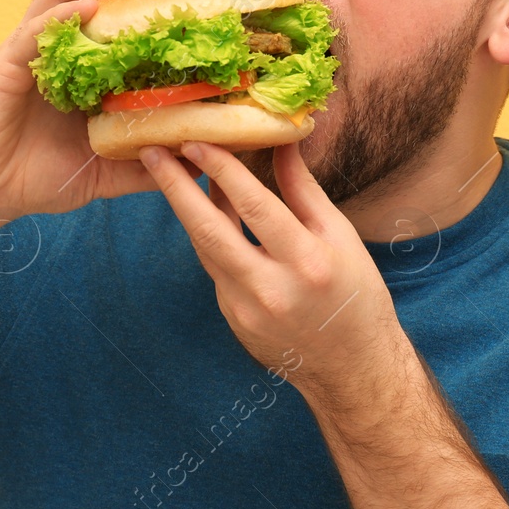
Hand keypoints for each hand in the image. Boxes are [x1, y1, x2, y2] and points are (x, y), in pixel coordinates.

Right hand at [0, 0, 174, 231]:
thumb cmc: (36, 179)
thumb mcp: (104, 174)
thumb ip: (145, 168)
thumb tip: (196, 167)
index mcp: (81, 72)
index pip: (116, 23)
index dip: (148, 5)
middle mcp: (57, 55)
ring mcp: (30, 56)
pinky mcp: (6, 67)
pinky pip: (32, 31)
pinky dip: (60, 15)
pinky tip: (86, 7)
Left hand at [138, 140, 408, 402]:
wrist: (352, 368)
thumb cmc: (356, 295)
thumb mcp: (340, 236)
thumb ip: (303, 189)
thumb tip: (282, 141)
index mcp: (307, 262)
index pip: (255, 206)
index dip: (223, 170)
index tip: (197, 140)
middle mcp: (271, 289)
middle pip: (210, 231)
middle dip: (176, 188)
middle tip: (151, 153)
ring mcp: (246, 311)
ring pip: (205, 248)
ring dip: (186, 208)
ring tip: (170, 171)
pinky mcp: (233, 320)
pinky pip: (214, 268)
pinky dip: (208, 236)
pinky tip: (204, 209)